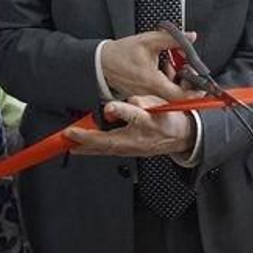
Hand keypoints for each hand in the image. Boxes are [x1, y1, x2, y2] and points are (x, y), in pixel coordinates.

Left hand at [64, 94, 197, 156]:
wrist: (183, 137)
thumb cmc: (170, 119)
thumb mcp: (161, 104)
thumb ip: (145, 102)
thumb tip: (132, 101)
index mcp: (149, 123)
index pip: (134, 116)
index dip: (121, 111)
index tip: (108, 108)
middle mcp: (139, 139)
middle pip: (112, 141)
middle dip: (89, 139)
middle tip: (71, 134)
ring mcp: (133, 149)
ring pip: (107, 149)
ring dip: (87, 148)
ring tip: (70, 144)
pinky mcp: (129, 152)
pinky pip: (109, 152)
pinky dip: (94, 150)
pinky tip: (81, 148)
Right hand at [99, 30, 192, 99]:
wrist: (101, 61)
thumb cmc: (122, 52)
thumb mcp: (149, 41)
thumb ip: (173, 38)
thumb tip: (191, 37)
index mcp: (153, 82)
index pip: (179, 96)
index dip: (194, 93)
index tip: (202, 86)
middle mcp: (149, 92)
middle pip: (176, 94)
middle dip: (185, 82)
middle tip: (186, 69)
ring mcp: (144, 95)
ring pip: (167, 93)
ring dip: (173, 80)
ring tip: (170, 65)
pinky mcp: (140, 94)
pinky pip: (157, 91)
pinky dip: (163, 81)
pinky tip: (159, 69)